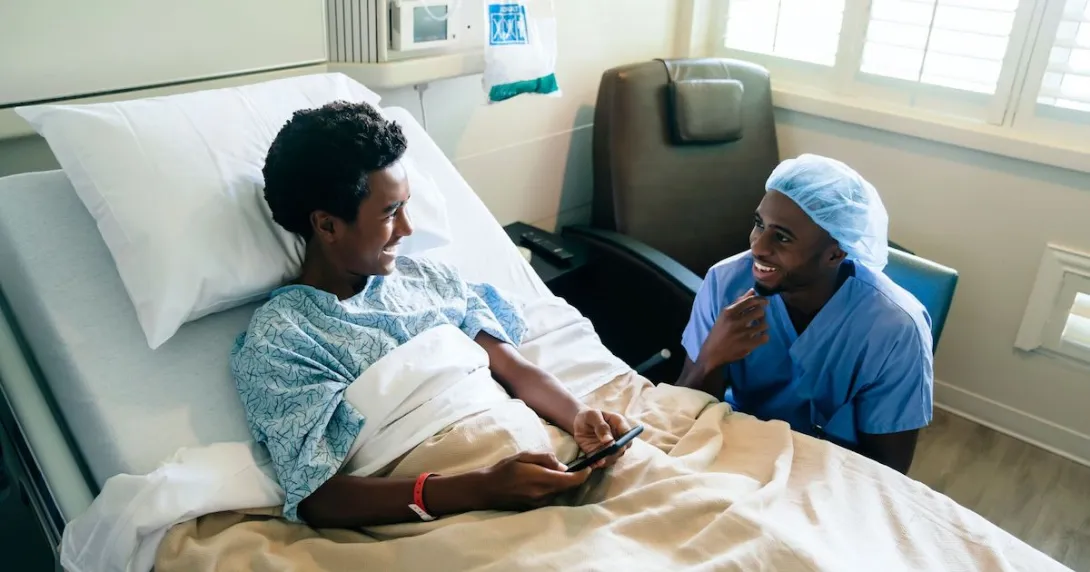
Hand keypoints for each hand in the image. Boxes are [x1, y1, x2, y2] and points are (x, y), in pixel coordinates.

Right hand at [470, 451, 590, 511]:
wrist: (486, 489)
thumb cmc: (504, 469)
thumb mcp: (524, 455)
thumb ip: (545, 459)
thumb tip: (563, 466)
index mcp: (541, 479)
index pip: (571, 480)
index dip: (584, 474)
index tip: (589, 467)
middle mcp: (543, 493)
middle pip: (568, 487)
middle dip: (574, 477)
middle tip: (576, 467)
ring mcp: (539, 503)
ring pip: (560, 492)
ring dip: (562, 483)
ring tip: (553, 472)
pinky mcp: (535, 507)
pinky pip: (551, 496)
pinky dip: (553, 489)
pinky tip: (544, 481)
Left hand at [572, 409, 632, 468]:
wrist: (579, 423)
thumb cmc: (588, 416)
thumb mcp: (592, 416)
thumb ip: (601, 426)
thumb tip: (609, 440)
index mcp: (619, 423)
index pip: (628, 434)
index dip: (624, 440)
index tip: (614, 444)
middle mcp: (618, 437)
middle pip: (623, 448)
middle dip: (614, 452)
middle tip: (604, 453)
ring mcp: (611, 448)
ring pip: (614, 457)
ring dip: (607, 459)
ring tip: (597, 459)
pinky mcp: (602, 455)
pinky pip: (603, 462)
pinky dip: (599, 463)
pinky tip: (593, 463)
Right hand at [698, 289, 769, 371]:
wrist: (712, 353)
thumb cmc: (719, 332)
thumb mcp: (725, 315)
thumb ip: (739, 302)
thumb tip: (753, 290)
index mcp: (728, 312)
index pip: (750, 301)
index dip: (761, 299)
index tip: (765, 301)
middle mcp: (735, 321)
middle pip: (760, 311)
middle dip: (762, 313)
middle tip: (759, 317)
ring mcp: (742, 334)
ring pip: (764, 325)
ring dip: (763, 325)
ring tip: (758, 328)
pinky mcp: (747, 345)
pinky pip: (764, 337)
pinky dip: (764, 337)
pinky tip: (759, 337)